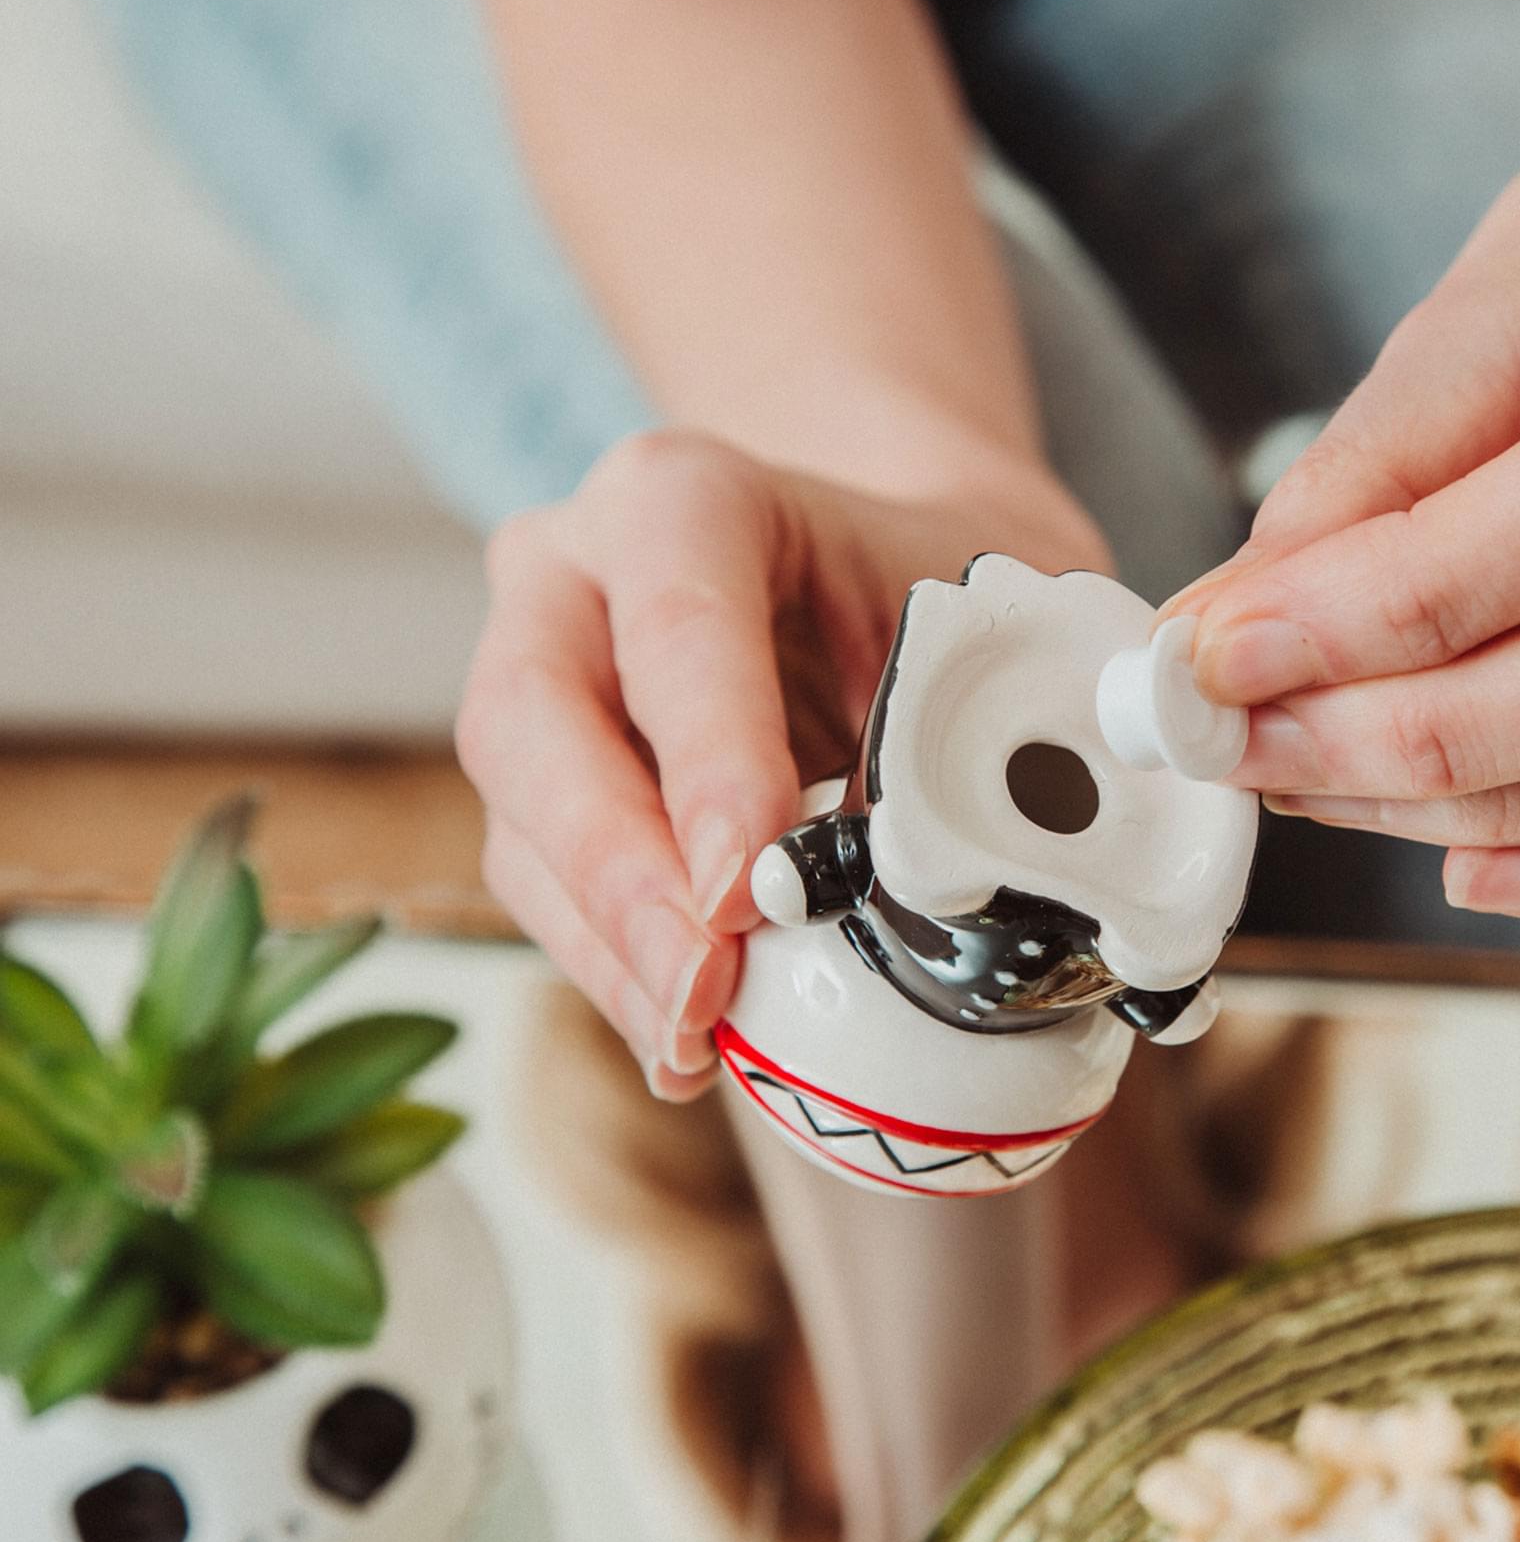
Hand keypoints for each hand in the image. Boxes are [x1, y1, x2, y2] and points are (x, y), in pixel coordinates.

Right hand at [456, 431, 1106, 1094]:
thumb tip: (914, 899)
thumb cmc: (942, 595)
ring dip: (611, 951)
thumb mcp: (976, 629)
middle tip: (702, 991)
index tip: (748, 889)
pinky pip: (544, 889)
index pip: (673, 619)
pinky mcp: (539, 785)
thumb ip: (946, 734)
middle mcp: (573, 575)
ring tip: (699, 1043)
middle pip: (532, 719)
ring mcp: (535, 677)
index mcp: (684, 498)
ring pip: (521, 823)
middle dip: (618, 875)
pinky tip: (686, 1043)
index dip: (707, 759)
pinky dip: (618, 973)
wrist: (902, 584)